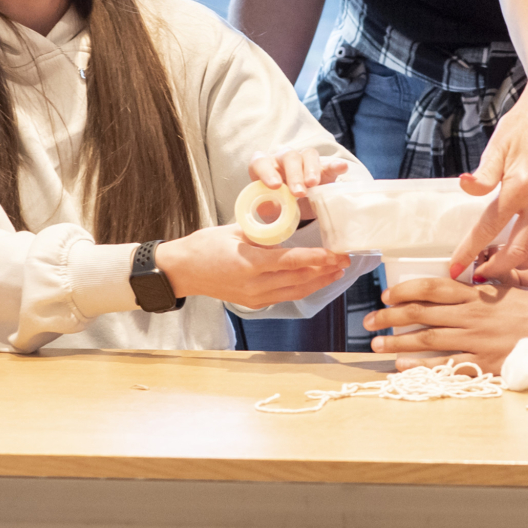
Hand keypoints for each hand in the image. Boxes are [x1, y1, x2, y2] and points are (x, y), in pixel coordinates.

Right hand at [155, 225, 351, 309]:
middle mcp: (255, 284)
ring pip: (296, 291)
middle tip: (346, 260)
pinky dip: (303, 287)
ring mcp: (255, 297)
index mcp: (250, 263)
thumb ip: (263, 232)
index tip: (336, 254)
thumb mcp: (234, 231)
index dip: (317, 259)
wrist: (182, 271)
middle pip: (299, 280)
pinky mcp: (254, 302)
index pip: (292, 261)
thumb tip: (287, 225)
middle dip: (325, 270)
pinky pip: (285, 295)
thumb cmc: (204, 246)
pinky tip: (315, 280)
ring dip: (319, 282)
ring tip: (337, 271)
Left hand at [246, 144, 350, 220]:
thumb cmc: (274, 206)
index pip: (261, 162)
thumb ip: (266, 210)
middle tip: (298, 193)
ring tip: (313, 184)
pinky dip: (335, 165)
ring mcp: (304, 161)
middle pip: (288, 157)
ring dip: (310, 169)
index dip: (266, 172)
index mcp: (264, 167)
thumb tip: (265, 221)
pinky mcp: (323, 168)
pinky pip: (329, 163)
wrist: (290, 208)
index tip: (275, 186)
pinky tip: (341, 168)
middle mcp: (283, 159)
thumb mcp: (267, 210)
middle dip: (293, 174)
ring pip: (307, 155)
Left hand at [363, 277, 527, 366]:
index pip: (432, 287)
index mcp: (478, 294)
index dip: (404, 290)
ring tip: (377, 345)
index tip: (386, 294)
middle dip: (390, 318)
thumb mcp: (510, 287)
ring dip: (397, 343)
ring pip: (427, 341)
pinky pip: (446, 366)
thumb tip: (462, 275)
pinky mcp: (487, 363)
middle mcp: (473, 315)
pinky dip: (421, 367)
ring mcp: (479, 340)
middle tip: (369, 323)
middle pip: (421, 314)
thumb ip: (483, 286)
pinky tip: (403, 368)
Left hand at [451, 83, 527, 280]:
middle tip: (482, 272)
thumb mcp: (497, 147)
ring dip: (524, 264)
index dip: (468, 251)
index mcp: (518, 185)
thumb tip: (464, 187)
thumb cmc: (522, 128)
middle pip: (518, 250)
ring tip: (508, 261)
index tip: (455, 268)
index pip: (488, 228)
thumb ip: (483, 175)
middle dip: (496, 267)